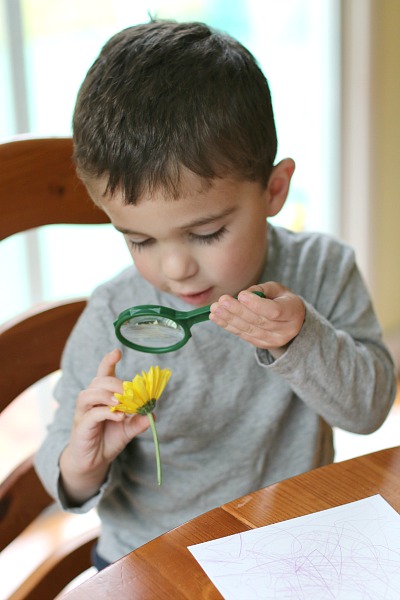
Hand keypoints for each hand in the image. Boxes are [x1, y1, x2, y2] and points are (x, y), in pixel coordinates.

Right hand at [60, 349, 148, 503]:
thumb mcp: (128, 430)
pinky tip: (118, 416)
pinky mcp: (81, 427)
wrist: (93, 462)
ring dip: (106, 394)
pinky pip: (91, 415)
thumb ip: (138, 421)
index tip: (117, 352)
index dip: (108, 361)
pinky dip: (105, 413)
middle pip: (97, 381)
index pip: (103, 373)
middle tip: (128, 391)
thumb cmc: (108, 439)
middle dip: (114, 382)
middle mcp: (90, 401)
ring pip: (88, 394)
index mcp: (101, 396)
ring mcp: (83, 414)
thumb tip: (153, 414)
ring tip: (121, 402)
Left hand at [209, 282, 304, 357]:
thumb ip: (262, 289)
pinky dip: (228, 326)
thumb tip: (242, 295)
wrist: (291, 321)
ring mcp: (273, 340)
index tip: (241, 295)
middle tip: (221, 301)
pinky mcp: (262, 344)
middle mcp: (285, 330)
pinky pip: (243, 335)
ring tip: (215, 309)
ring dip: (229, 319)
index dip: (256, 304)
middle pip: (258, 321)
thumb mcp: (278, 290)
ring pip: (248, 330)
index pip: (274, 311)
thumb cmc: (282, 300)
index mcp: (292, 312)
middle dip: (238, 311)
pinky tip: (216, 318)